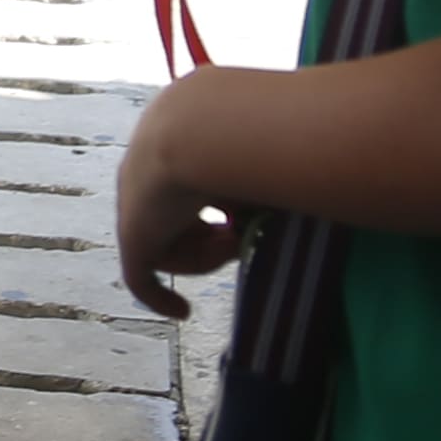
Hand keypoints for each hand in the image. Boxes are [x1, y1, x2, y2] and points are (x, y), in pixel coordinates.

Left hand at [114, 92, 254, 322]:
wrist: (206, 127)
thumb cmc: (249, 131)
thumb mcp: (263, 151)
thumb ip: (275, 169)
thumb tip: (307, 185)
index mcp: (175, 141)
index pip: (193, 184)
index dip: (223, 208)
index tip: (242, 222)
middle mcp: (148, 169)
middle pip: (179, 220)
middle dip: (212, 237)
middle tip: (240, 235)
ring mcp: (135, 202)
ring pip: (169, 246)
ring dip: (204, 256)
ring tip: (230, 242)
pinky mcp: (133, 235)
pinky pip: (141, 277)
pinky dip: (160, 297)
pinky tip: (182, 312)